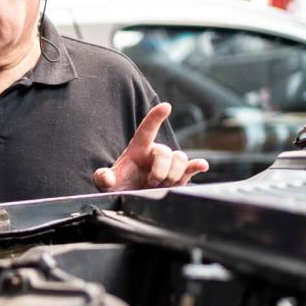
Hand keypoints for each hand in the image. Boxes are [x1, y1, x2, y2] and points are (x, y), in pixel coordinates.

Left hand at [93, 103, 208, 191]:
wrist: (132, 199)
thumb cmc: (119, 186)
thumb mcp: (106, 182)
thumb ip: (103, 178)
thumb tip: (106, 178)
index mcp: (138, 149)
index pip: (147, 129)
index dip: (155, 117)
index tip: (166, 106)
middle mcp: (156, 153)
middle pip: (166, 152)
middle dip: (159, 171)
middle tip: (149, 183)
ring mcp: (169, 164)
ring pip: (180, 159)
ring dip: (172, 175)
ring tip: (160, 186)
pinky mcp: (179, 176)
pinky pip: (192, 167)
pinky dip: (198, 166)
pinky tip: (201, 166)